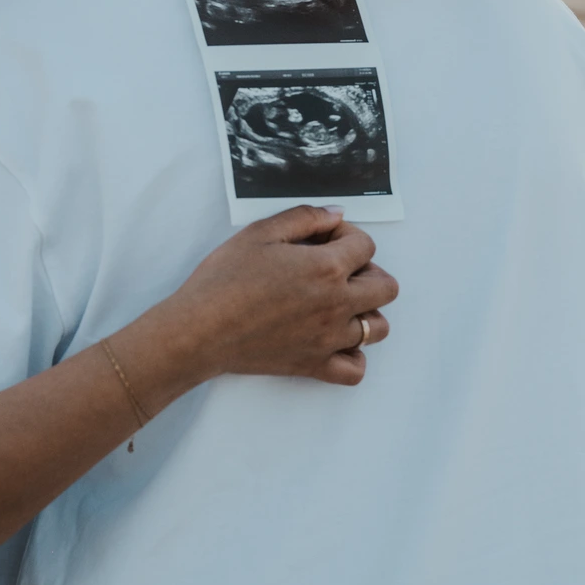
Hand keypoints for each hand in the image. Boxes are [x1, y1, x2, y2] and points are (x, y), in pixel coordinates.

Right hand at [169, 206, 398, 387]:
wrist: (199, 330)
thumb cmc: (223, 279)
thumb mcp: (259, 233)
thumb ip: (304, 218)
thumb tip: (336, 215)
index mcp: (326, 268)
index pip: (366, 246)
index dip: (346, 234)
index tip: (323, 238)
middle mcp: (337, 304)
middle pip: (386, 287)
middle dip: (367, 270)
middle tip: (336, 268)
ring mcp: (329, 339)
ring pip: (378, 328)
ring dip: (365, 311)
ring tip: (337, 303)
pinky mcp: (314, 365)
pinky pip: (355, 369)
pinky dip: (353, 355)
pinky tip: (333, 339)